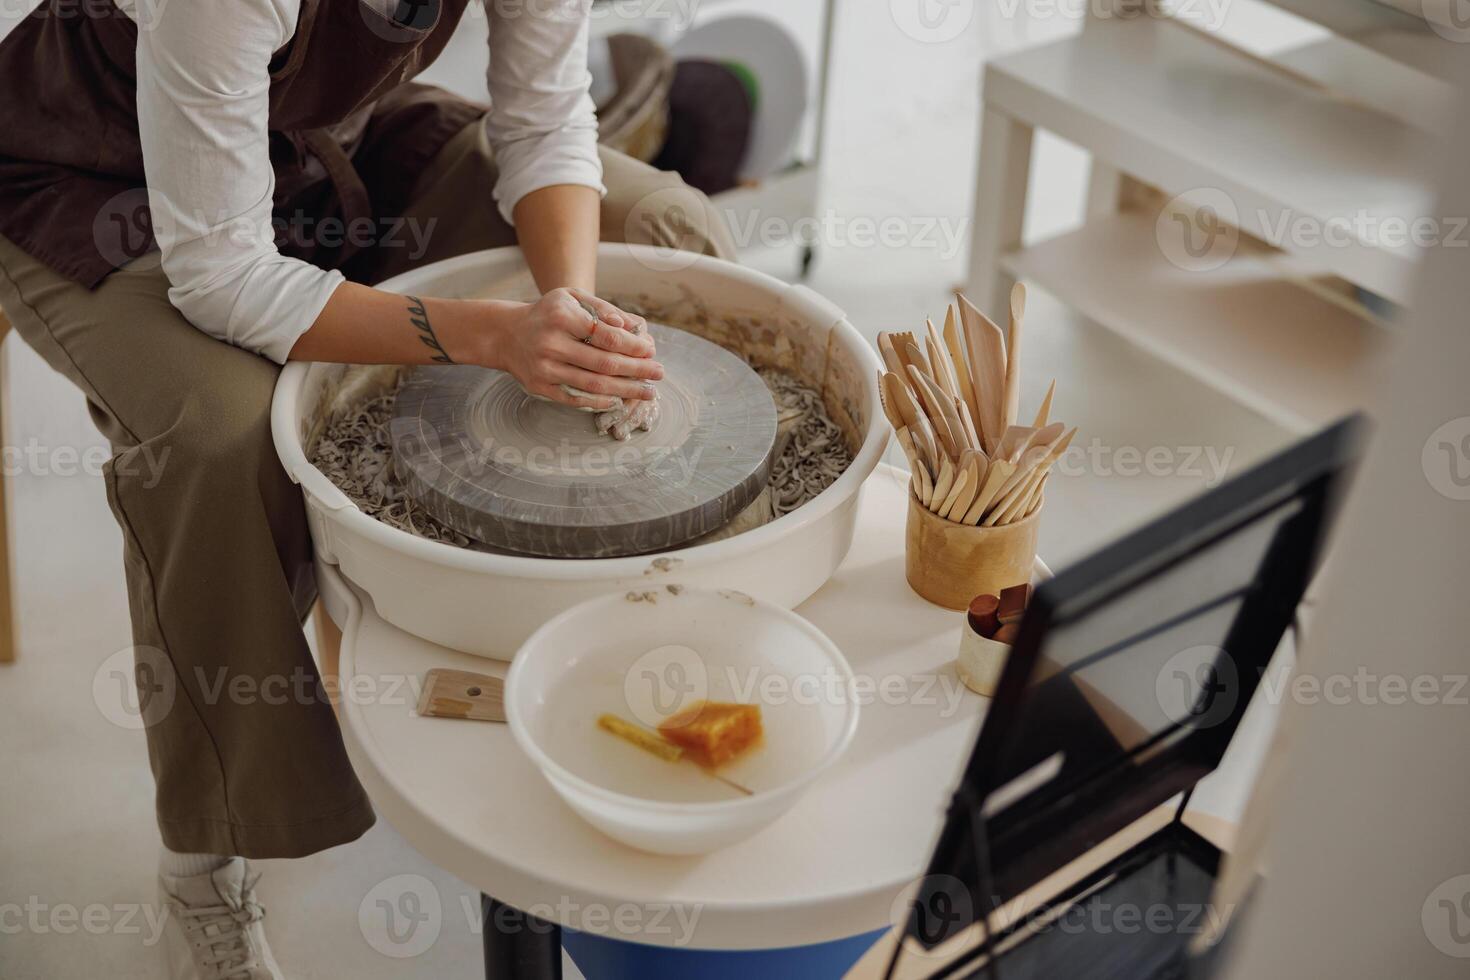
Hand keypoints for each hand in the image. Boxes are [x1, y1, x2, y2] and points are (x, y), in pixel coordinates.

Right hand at [490, 288, 659, 409]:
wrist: (507, 335)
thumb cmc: (549, 314)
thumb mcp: (572, 298)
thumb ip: (602, 308)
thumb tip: (632, 326)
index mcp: (561, 317)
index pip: (606, 335)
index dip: (633, 346)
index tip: (651, 350)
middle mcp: (551, 344)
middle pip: (604, 363)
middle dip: (637, 370)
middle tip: (659, 373)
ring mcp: (545, 368)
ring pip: (594, 385)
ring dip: (626, 390)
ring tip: (647, 391)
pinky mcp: (541, 387)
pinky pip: (576, 399)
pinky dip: (601, 402)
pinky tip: (620, 399)